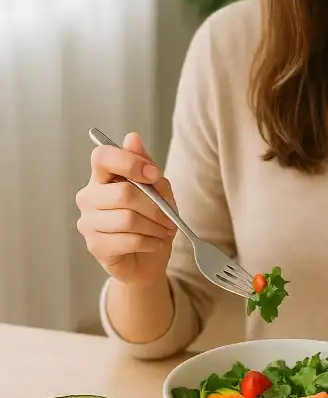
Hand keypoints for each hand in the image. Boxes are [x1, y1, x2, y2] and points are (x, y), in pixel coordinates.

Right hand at [76, 132, 176, 286]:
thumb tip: (132, 138)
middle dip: (155, 206)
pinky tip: (154, 243)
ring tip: (164, 231)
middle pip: (124, 193)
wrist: (147, 259)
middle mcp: (88, 196)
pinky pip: (129, 240)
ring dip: (155, 226)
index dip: (129, 162)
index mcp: (101, 176)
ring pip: (128, 219)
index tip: (154, 175)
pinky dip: (150, 242)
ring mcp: (88, 222)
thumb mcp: (158, 190)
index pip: (102, 156)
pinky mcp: (95, 246)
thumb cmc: (151, 220)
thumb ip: (147, 167)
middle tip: (170, 217)